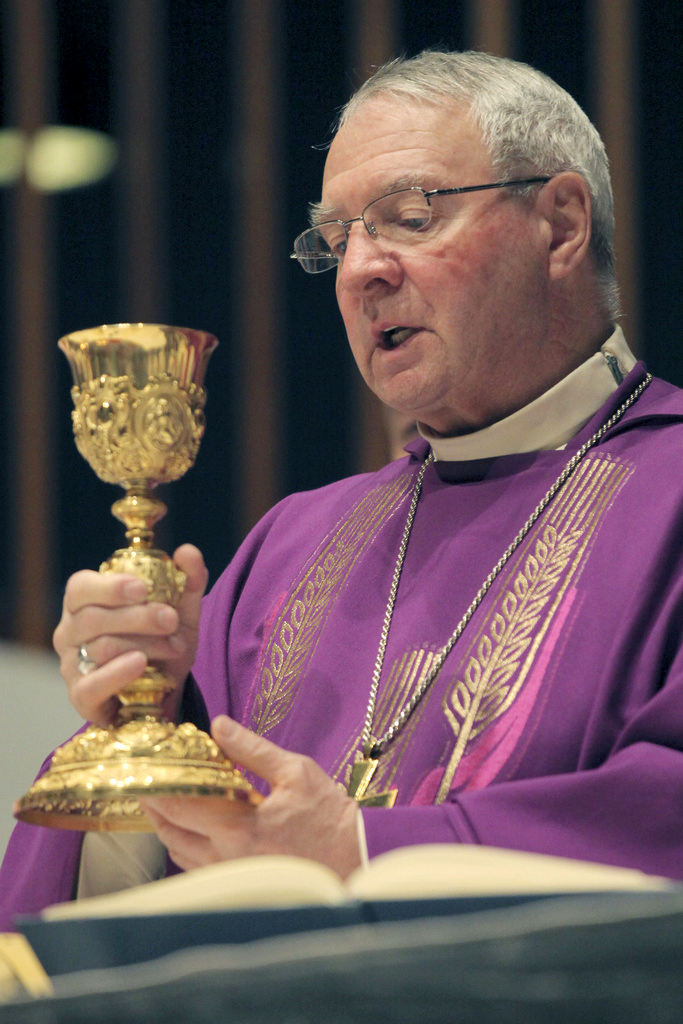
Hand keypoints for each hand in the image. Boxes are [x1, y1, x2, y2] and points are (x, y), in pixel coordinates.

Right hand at [53, 544, 207, 726]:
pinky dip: (118, 672)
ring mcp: (72, 666)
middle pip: (92, 618)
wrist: (165, 693)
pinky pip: (92, 685)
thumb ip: (187, 581)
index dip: (109, 586)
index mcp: (85, 603)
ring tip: (175, 646)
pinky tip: (141, 664)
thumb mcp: (183, 612)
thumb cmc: (164, 643)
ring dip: (144, 645)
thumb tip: (188, 552)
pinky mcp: (81, 698)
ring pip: (100, 649)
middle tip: (171, 619)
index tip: (143, 588)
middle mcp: (70, 632)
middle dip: (137, 617)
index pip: (80, 587)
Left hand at [140, 716, 361, 879]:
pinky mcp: (240, 883)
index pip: (180, 807)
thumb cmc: (329, 816)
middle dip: (153, 808)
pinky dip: (184, 847)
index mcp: (238, 827)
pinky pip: (197, 868)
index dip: (155, 789)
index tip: (142, 771)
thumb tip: (219, 725)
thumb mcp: (295, 772)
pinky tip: (188, 830)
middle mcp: (227, 857)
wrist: (355, 858)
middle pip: (170, 834)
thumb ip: (252, 750)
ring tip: (160, 804)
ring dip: (165, 828)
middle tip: (143, 785)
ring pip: (180, 854)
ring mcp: (232, 874)